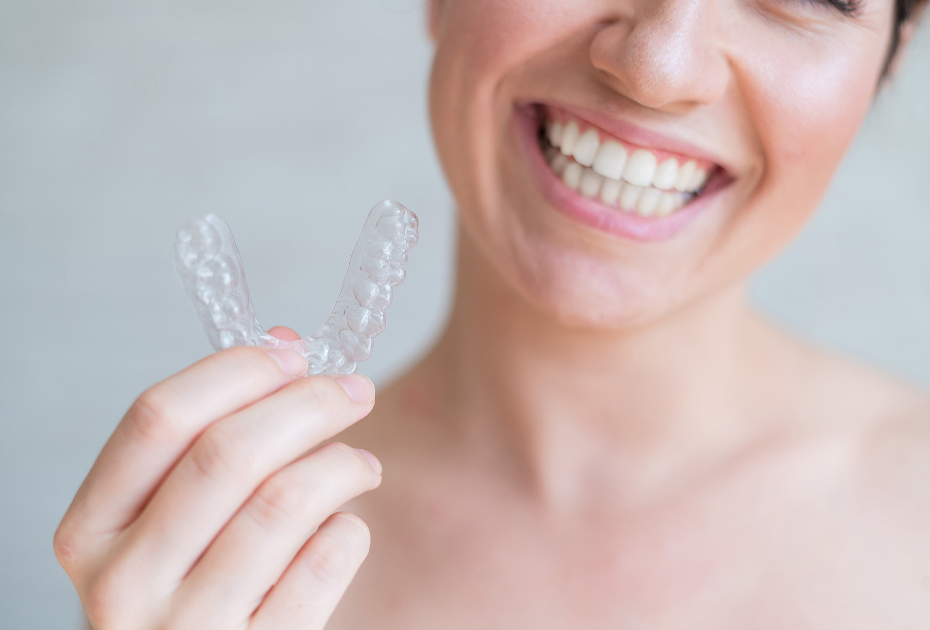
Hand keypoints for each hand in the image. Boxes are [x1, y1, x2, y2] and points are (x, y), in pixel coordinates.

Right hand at [55, 327, 380, 629]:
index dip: (237, 371)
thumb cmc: (193, 585)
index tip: (293, 354)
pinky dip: (350, 529)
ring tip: (362, 464)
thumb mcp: (171, 520)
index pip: (159, 419)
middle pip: (227, 453)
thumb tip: (281, 345)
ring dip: (340, 464)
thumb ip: (209, 438)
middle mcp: (123, 584)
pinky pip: (324, 563)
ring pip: (283, 503)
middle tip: (355, 391)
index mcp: (91, 532)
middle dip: (308, 404)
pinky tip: (346, 527)